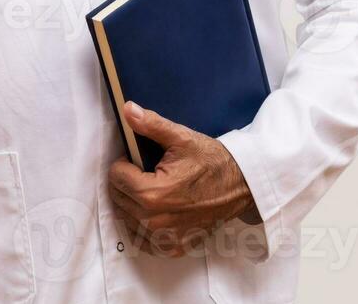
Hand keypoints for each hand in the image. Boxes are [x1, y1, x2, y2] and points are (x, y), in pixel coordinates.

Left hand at [106, 101, 260, 256]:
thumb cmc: (212, 162)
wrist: (241, 186)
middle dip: (125, 182)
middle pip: (118, 198)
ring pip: (126, 218)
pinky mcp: (173, 247)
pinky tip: (154, 210)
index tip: (136, 160)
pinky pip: (142, 239)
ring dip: (130, 203)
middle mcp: (156, 221)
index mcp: (153, 194)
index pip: (115, 177)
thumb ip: (151, 125)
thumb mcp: (181, 138)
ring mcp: (164, 238)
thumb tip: (127, 109)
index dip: (123, 163)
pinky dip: (142, 225)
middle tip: (143, 172)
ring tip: (149, 188)